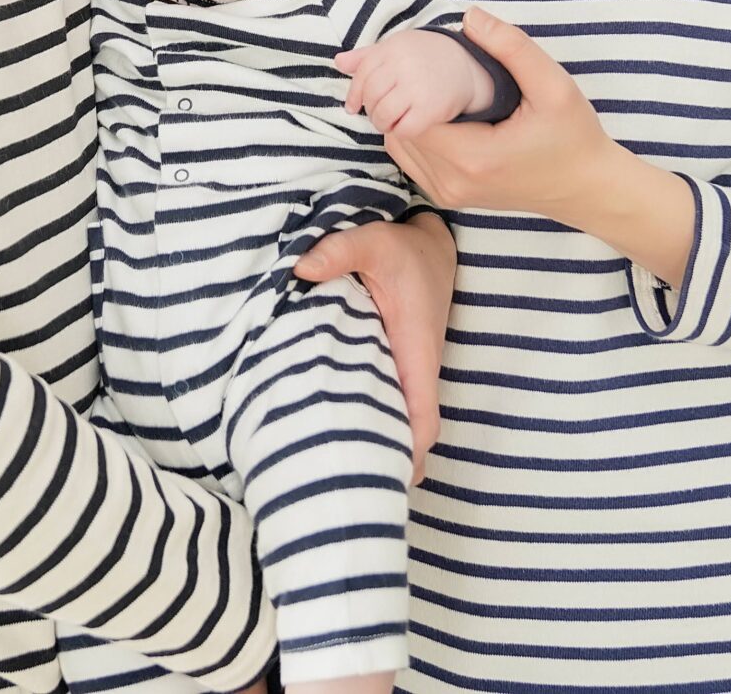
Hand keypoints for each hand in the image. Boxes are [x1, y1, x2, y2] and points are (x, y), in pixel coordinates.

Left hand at [293, 210, 455, 484]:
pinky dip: (365, 415)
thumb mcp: (373, 241)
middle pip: (408, 432)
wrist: (429, 241)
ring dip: (375, 440)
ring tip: (330, 470)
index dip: (409, 452)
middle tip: (344, 489)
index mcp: (417, 351)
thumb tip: (301, 269)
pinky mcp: (392, 362)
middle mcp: (415, 367)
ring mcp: (404, 368)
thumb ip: (340, 251)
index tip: (386, 479)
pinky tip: (331, 427)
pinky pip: (383, 398)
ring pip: (395, 417)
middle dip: (386, 462)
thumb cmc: (405, 247)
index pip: (423, 417)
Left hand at [334, 28, 493, 134]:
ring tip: (389, 120)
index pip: (362, 74)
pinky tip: (405, 125)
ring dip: (381, 122)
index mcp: (393, 48)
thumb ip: (366, 56)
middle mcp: (404, 66)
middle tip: (378, 113)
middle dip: (370, 109)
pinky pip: (404, 129)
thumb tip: (338, 62)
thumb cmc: (425, 57)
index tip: (352, 106)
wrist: (466, 66)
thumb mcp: (396, 48)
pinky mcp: (432, 109)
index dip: (354, 94)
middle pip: (371, 95)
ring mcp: (418, 88)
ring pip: (383, 114)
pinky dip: (400, 131)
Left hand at [374, 8, 636, 227]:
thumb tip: (470, 16)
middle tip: (425, 67)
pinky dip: (413, 132)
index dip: (410, 85)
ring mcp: (449, 193)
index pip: (410, 115)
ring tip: (430, 86)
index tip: (428, 62)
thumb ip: (512, 47)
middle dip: (405, 96)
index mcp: (473, 157)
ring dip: (407, 113)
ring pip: (399, 144)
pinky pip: (410, 159)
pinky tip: (437, 111)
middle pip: (398, 129)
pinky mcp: (449, 196)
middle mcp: (453, 182)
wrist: (586, 188)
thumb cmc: (573, 138)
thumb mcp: (554, 86)